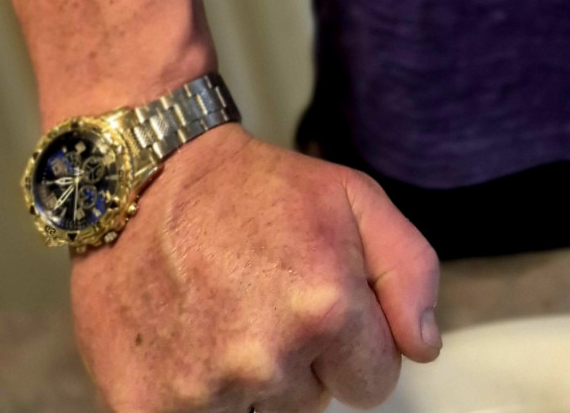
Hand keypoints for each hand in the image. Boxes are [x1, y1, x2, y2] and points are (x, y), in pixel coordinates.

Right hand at [71, 126, 439, 412]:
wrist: (149, 179)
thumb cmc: (257, 189)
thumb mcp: (353, 198)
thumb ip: (408, 270)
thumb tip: (423, 347)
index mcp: (325, 307)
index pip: (375, 382)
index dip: (353, 343)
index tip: (321, 302)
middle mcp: (266, 356)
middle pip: (314, 403)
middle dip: (299, 360)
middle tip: (263, 297)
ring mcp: (203, 389)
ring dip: (250, 380)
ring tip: (224, 312)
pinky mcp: (146, 407)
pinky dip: (199, 394)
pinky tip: (189, 340)